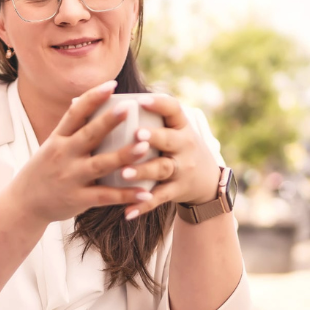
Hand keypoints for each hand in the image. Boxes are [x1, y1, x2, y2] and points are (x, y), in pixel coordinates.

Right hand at [9, 81, 156, 223]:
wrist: (23, 205)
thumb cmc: (43, 171)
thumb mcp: (50, 146)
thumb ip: (69, 129)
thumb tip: (84, 101)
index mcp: (57, 139)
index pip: (75, 113)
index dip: (92, 97)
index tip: (111, 85)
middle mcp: (64, 155)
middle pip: (89, 135)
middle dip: (109, 121)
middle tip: (129, 107)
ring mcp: (71, 178)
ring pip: (101, 165)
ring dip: (124, 155)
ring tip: (144, 146)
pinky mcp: (78, 199)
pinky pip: (106, 196)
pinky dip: (126, 195)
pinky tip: (145, 192)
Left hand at [120, 95, 220, 219]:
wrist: (207, 182)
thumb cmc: (178, 148)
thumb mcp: (174, 130)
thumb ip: (151, 116)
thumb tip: (102, 97)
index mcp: (181, 127)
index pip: (174, 110)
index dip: (159, 104)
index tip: (141, 100)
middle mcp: (185, 146)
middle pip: (170, 140)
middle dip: (155, 137)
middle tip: (136, 135)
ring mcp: (182, 169)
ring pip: (162, 169)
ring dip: (142, 171)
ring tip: (123, 174)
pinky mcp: (177, 190)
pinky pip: (159, 198)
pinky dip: (142, 205)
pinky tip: (126, 212)